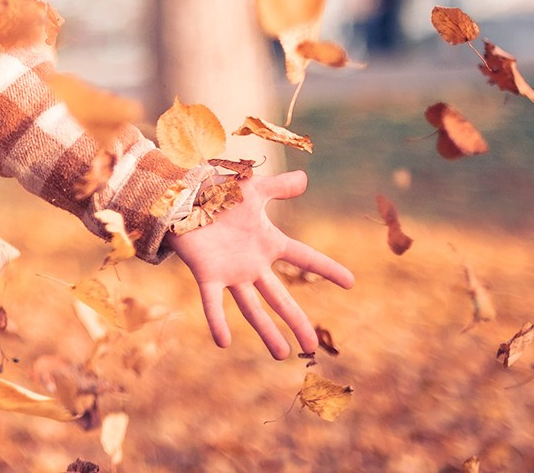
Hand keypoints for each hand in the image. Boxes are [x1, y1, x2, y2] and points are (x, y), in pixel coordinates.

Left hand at [167, 169, 353, 359]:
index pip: (304, 257)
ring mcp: (231, 273)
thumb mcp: (253, 188)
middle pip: (280, 296)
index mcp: (268, 243)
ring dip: (266, 331)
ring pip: (252, 307)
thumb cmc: (217, 193)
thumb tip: (305, 178)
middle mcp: (253, 264)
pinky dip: (217, 321)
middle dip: (296, 321)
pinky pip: (212, 302)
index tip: (351, 283)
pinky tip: (223, 342)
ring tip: (282, 355)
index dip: (327, 268)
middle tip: (313, 345)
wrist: (182, 197)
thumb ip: (278, 186)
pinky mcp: (207, 276)